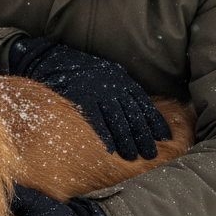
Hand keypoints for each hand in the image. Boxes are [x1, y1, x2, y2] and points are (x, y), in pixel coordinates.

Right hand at [8, 37, 170, 159]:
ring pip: (117, 120)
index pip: (144, 104)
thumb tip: (135, 111)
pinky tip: (110, 150)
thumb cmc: (80, 70)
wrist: (51, 58)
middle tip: (151, 154)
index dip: (155, 122)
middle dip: (143, 136)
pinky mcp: (82, 97)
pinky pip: (96, 120)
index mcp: (122, 80)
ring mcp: (98, 91)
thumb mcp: (106, 75)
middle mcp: (114, 85)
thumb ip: (120, 91)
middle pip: (133, 115)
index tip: (164, 138)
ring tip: (132, 157)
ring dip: (126, 140)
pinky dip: (104, 136)